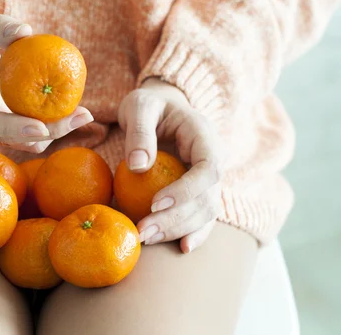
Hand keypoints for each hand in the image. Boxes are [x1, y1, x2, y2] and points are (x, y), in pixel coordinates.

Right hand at [0, 5, 92, 152]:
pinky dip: (48, 126)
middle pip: (0, 136)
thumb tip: (25, 31)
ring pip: (16, 139)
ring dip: (51, 133)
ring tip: (84, 115)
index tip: (39, 127)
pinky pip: (23, 132)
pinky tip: (74, 113)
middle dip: (41, 133)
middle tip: (79, 118)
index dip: (4, 128)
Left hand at [118, 78, 222, 252]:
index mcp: (204, 136)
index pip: (208, 169)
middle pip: (207, 198)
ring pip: (205, 213)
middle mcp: (213, 160)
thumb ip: (139, 131)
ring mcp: (208, 179)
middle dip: (176, 219)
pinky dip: (193, 233)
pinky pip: (201, 217)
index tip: (154, 203)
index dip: (186, 191)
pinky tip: (181, 248)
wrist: (161, 108)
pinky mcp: (198, 192)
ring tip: (145, 238)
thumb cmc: (148, 104)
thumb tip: (137, 165)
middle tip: (142, 231)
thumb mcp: (140, 105)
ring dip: (178, 230)